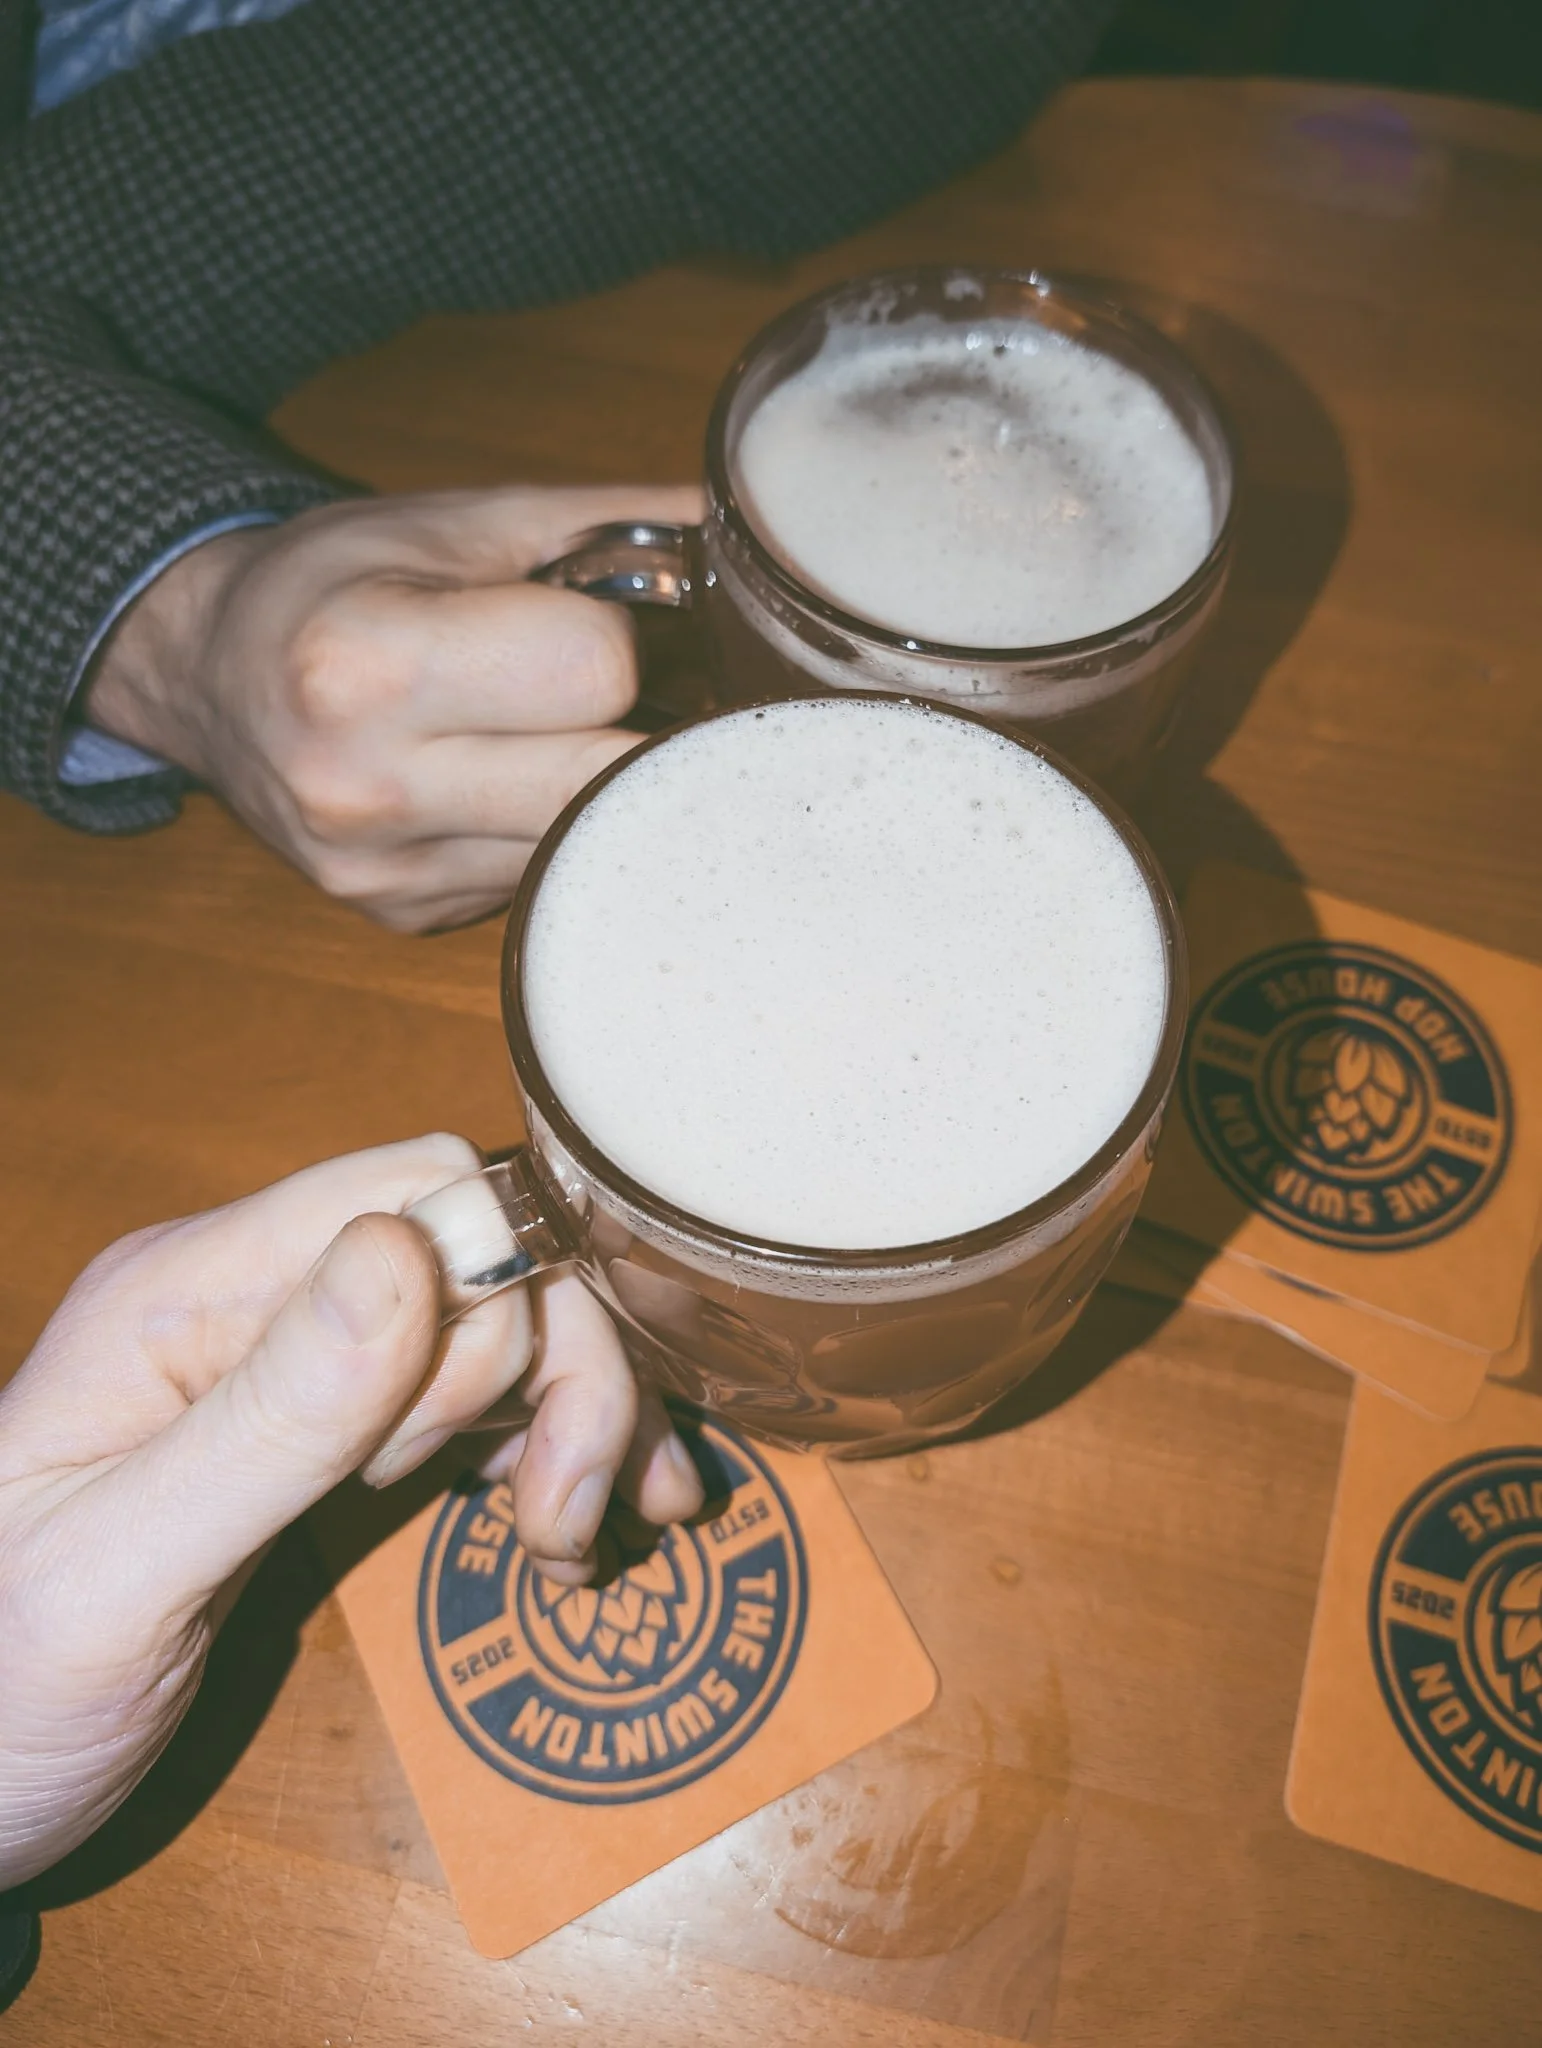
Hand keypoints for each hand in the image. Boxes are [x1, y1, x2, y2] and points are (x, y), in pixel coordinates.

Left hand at [0, 1134, 701, 1888]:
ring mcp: (293, 1365)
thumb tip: (411, 1259)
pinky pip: (476, 1398)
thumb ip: (267, 1421)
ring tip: (571, 1538)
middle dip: (558, 1373)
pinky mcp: (326, 1437)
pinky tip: (582, 1520)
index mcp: (187, 1290)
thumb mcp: (118, 1573)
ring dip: (575, 1412)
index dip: (499, 1293)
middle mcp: (250, 1299)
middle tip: (556, 1521)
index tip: (487, 1449)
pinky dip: (550, 1445)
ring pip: (500, 1320)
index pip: (411, 1190)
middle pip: (481, 1253)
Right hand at [83, 484, 703, 930]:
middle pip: (608, 777)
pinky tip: (515, 782)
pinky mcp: (404, 918)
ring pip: (592, 843)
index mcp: (367, 667)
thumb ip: (614, 525)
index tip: (598, 621)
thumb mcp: (460, 518)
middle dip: (636, 725)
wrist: (206, 674)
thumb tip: (759, 542)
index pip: (594, 673)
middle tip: (619, 688)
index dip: (620, 640)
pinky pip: (542, 879)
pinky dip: (557, 829)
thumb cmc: (335, 580)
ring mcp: (386, 874)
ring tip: (565, 730)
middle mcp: (367, 790)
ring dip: (609, 787)